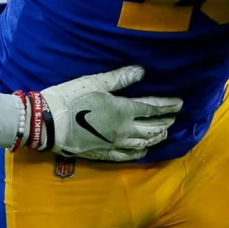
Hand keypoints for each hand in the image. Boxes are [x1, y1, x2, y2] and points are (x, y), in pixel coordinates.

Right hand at [20, 66, 181, 161]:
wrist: (49, 123)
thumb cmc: (71, 98)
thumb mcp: (96, 82)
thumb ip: (121, 78)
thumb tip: (141, 71)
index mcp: (124, 110)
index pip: (152, 108)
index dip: (167, 105)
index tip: (179, 103)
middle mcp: (124, 130)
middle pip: (152, 127)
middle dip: (165, 122)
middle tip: (173, 118)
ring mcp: (115, 144)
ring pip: (143, 143)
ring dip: (156, 137)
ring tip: (164, 133)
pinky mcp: (104, 154)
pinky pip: (127, 156)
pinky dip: (140, 153)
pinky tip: (144, 151)